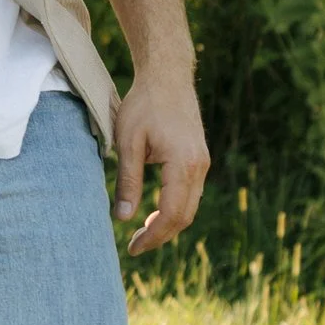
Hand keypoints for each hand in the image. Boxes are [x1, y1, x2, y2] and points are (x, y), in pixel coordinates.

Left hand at [116, 74, 207, 255]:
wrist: (168, 76)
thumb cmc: (145, 104)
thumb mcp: (128, 143)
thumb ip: (127, 182)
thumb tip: (123, 218)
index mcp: (183, 165)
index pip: (171, 214)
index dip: (153, 236)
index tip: (133, 248)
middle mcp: (199, 167)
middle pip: (184, 216)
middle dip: (161, 235)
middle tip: (135, 246)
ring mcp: (202, 162)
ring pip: (190, 206)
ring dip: (168, 223)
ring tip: (142, 232)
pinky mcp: (199, 158)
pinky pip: (190, 193)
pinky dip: (174, 208)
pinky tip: (155, 212)